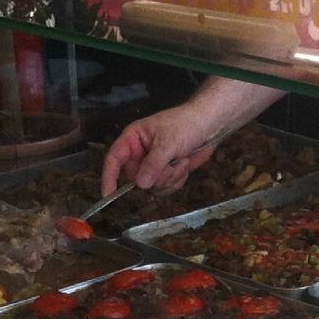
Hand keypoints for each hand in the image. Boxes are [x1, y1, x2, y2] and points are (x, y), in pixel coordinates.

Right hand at [103, 103, 223, 194]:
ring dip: (169, 178)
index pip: (114, 159)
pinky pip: (164, 188)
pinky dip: (176, 181)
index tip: (108, 194)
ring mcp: (153, 164)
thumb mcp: (168, 142)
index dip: (109, 177)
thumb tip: (140, 184)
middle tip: (171, 166)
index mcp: (133, 139)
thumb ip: (153, 164)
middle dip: (155, 177)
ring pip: (151, 186)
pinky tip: (184, 165)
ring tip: (181, 162)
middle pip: (135, 178)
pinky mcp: (166, 173)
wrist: (209, 124)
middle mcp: (139, 153)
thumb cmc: (186, 123)